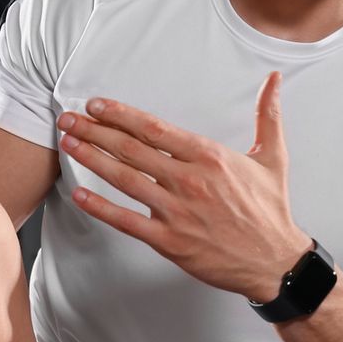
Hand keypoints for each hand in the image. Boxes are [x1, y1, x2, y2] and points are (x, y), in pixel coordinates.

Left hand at [57, 72, 312, 300]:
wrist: (274, 261)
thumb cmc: (271, 210)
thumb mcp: (273, 157)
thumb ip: (268, 115)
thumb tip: (274, 81)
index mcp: (209, 156)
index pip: (154, 128)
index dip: (120, 114)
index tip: (96, 105)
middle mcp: (189, 180)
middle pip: (131, 149)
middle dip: (94, 131)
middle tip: (68, 119)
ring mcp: (177, 211)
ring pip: (124, 179)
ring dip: (92, 159)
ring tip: (68, 145)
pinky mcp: (170, 241)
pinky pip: (127, 221)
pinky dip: (100, 207)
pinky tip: (79, 195)